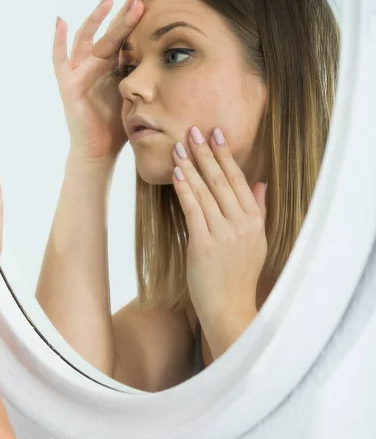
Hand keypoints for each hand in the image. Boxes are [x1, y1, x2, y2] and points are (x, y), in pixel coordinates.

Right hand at [53, 0, 143, 162]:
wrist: (99, 150)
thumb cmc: (116, 127)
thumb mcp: (134, 97)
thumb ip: (141, 79)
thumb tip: (164, 61)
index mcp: (113, 69)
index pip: (125, 40)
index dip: (135, 23)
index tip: (150, 4)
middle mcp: (95, 66)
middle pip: (109, 35)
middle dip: (122, 17)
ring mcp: (79, 72)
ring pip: (87, 39)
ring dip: (96, 19)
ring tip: (107, 1)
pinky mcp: (68, 84)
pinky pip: (60, 59)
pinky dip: (59, 41)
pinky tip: (61, 22)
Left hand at [172, 127, 266, 356]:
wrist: (230, 308)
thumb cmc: (240, 275)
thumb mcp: (257, 241)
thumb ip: (258, 210)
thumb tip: (261, 183)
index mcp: (254, 221)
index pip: (239, 181)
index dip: (226, 156)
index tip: (216, 135)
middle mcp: (241, 224)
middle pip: (221, 181)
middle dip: (206, 153)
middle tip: (194, 130)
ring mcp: (223, 234)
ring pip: (205, 192)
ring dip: (190, 166)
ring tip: (179, 146)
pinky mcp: (204, 245)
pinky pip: (193, 210)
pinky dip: (184, 189)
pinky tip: (176, 173)